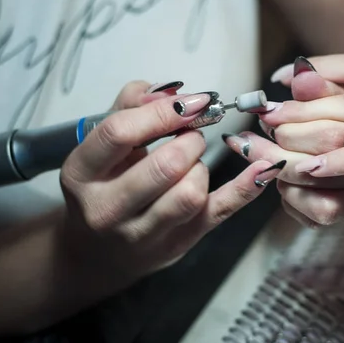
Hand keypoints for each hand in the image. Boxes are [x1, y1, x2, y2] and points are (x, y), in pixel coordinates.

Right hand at [59, 80, 281, 281]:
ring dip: (201, 166)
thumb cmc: (101, 186)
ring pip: (191, 193)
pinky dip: (245, 189)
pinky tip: (263, 168)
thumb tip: (173, 92)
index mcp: (81, 174)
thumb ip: (131, 106)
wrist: (95, 251)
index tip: (190, 102)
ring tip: (191, 162)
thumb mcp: (99, 144)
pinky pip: (218, 213)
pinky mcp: (177, 245)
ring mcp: (143, 234)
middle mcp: (107, 210)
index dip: (161, 111)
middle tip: (191, 135)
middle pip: (165, 166)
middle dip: (189, 141)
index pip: (120, 133)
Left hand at [223, 57, 343, 227]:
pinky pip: (317, 210)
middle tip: (252, 136)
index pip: (338, 119)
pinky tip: (284, 183)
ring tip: (265, 156)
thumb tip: (299, 71)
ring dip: (280, 168)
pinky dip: (292, 196)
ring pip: (316, 181)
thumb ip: (318, 88)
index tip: (266, 111)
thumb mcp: (339, 100)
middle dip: (280, 139)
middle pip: (326, 148)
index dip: (294, 114)